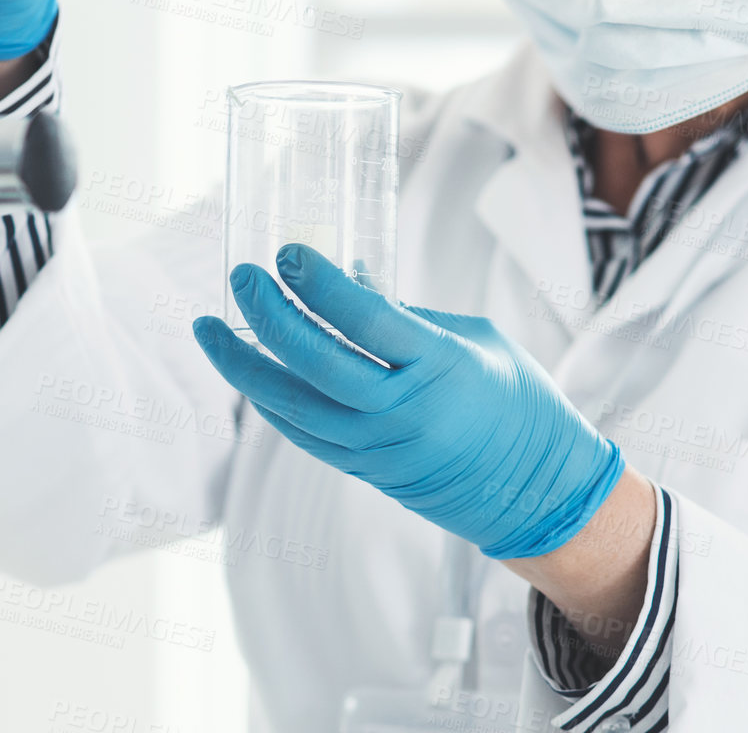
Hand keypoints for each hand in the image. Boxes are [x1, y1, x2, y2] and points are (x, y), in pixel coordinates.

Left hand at [192, 244, 624, 558]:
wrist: (538, 492)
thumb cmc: (517, 403)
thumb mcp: (475, 340)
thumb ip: (407, 314)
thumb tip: (349, 277)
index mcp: (440, 367)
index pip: (365, 318)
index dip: (320, 284)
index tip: (289, 253)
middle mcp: (403, 411)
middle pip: (315, 361)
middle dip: (269, 316)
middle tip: (241, 278)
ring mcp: (379, 447)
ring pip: (292, 405)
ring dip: (245, 365)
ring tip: (209, 329)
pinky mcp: (364, 470)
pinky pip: (302, 434)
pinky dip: (269, 402)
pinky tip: (247, 372)